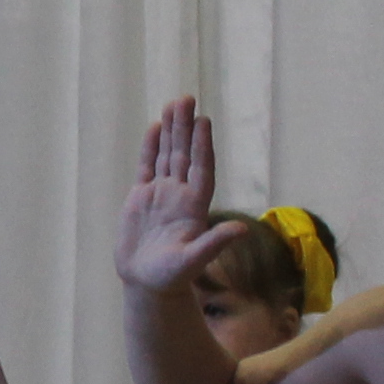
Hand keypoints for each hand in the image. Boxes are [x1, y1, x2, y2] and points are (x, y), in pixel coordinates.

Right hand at [116, 97, 251, 292]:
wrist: (147, 284)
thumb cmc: (171, 276)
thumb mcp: (194, 261)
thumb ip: (214, 243)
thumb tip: (242, 229)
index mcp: (194, 206)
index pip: (201, 168)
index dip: (203, 145)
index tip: (203, 121)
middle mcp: (179, 194)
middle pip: (184, 154)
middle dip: (185, 127)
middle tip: (187, 98)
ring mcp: (161, 194)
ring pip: (167, 155)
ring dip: (170, 131)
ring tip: (173, 104)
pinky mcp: (141, 198)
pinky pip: (147, 166)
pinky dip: (150, 147)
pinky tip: (154, 128)